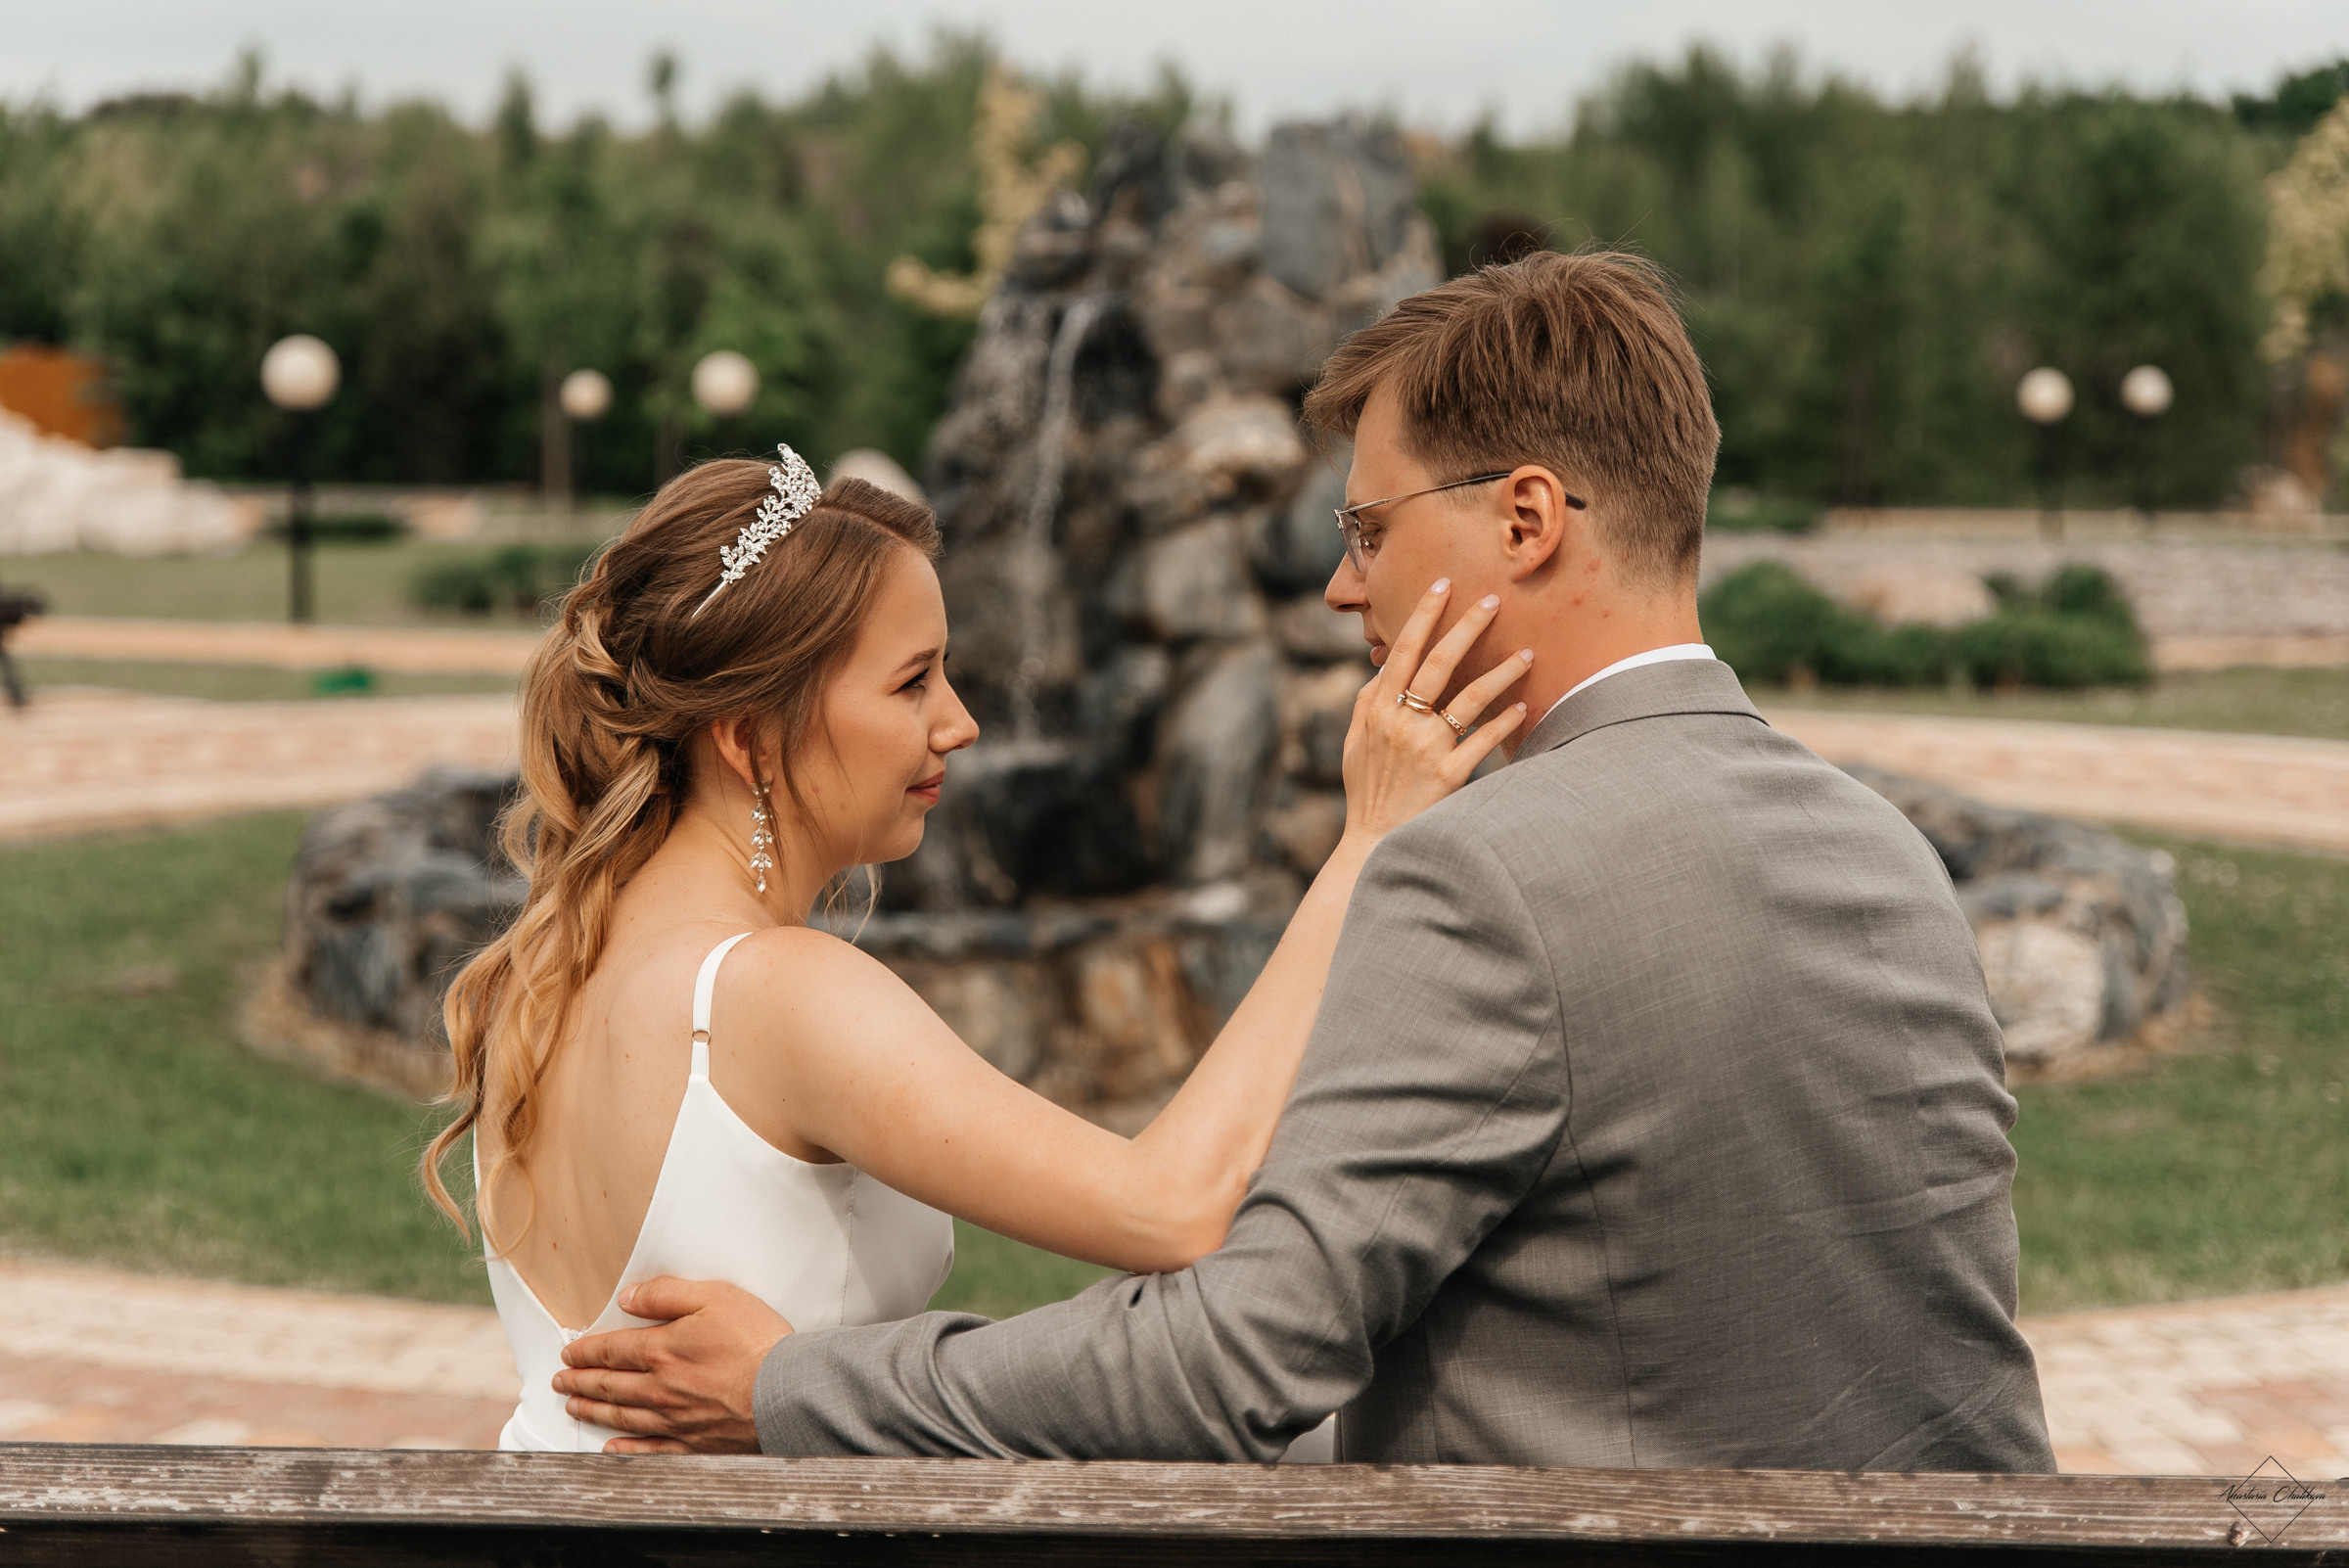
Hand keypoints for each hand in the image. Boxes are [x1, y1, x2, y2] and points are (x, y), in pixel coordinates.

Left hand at [552, 1278, 791, 1454]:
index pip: (611, 1350)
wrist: (786, 1392)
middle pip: (609, 1385)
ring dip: (593, 1410)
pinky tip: (611, 1447)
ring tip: (574, 1406)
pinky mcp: (693, 1443)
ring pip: (621, 1416)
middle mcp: (659, 1389)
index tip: (569, 1353)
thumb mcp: (714, 1296)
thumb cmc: (755, 1341)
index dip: (586, 1351)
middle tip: (562, 1380)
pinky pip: (649, 1449)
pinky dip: (626, 1449)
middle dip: (580, 1381)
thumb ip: (666, 1294)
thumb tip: (628, 1297)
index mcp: (661, 1350)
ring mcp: (674, 1420)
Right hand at [1340, 580, 1529, 841]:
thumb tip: (1382, 668)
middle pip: (1438, 663)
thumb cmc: (1366, 792)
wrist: (1374, 844)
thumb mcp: (1354, 745)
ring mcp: (1425, 749)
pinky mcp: (1448, 776)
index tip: (1443, 585)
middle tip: (1494, 600)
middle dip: (1466, 627)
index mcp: (1378, 710)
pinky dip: (1504, 722)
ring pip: (1469, 699)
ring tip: (1528, 652)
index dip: (1423, 615)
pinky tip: (1524, 706)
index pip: (1402, 651)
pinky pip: (1483, 742)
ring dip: (1501, 672)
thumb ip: (1366, 704)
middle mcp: (1401, 723)